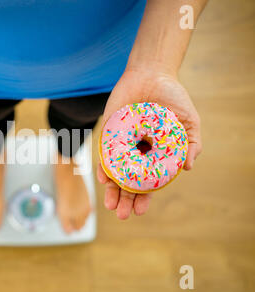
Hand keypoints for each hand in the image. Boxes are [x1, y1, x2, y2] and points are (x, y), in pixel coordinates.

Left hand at [97, 67, 201, 219]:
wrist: (151, 74)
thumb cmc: (172, 98)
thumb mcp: (188, 121)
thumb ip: (191, 144)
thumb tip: (188, 167)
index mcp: (153, 156)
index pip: (146, 183)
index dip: (143, 198)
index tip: (139, 211)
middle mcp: (135, 153)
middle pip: (128, 182)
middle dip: (124, 199)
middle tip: (122, 214)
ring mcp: (121, 144)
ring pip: (114, 171)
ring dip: (111, 189)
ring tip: (110, 204)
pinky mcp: (108, 133)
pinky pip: (104, 153)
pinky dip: (103, 165)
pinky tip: (104, 178)